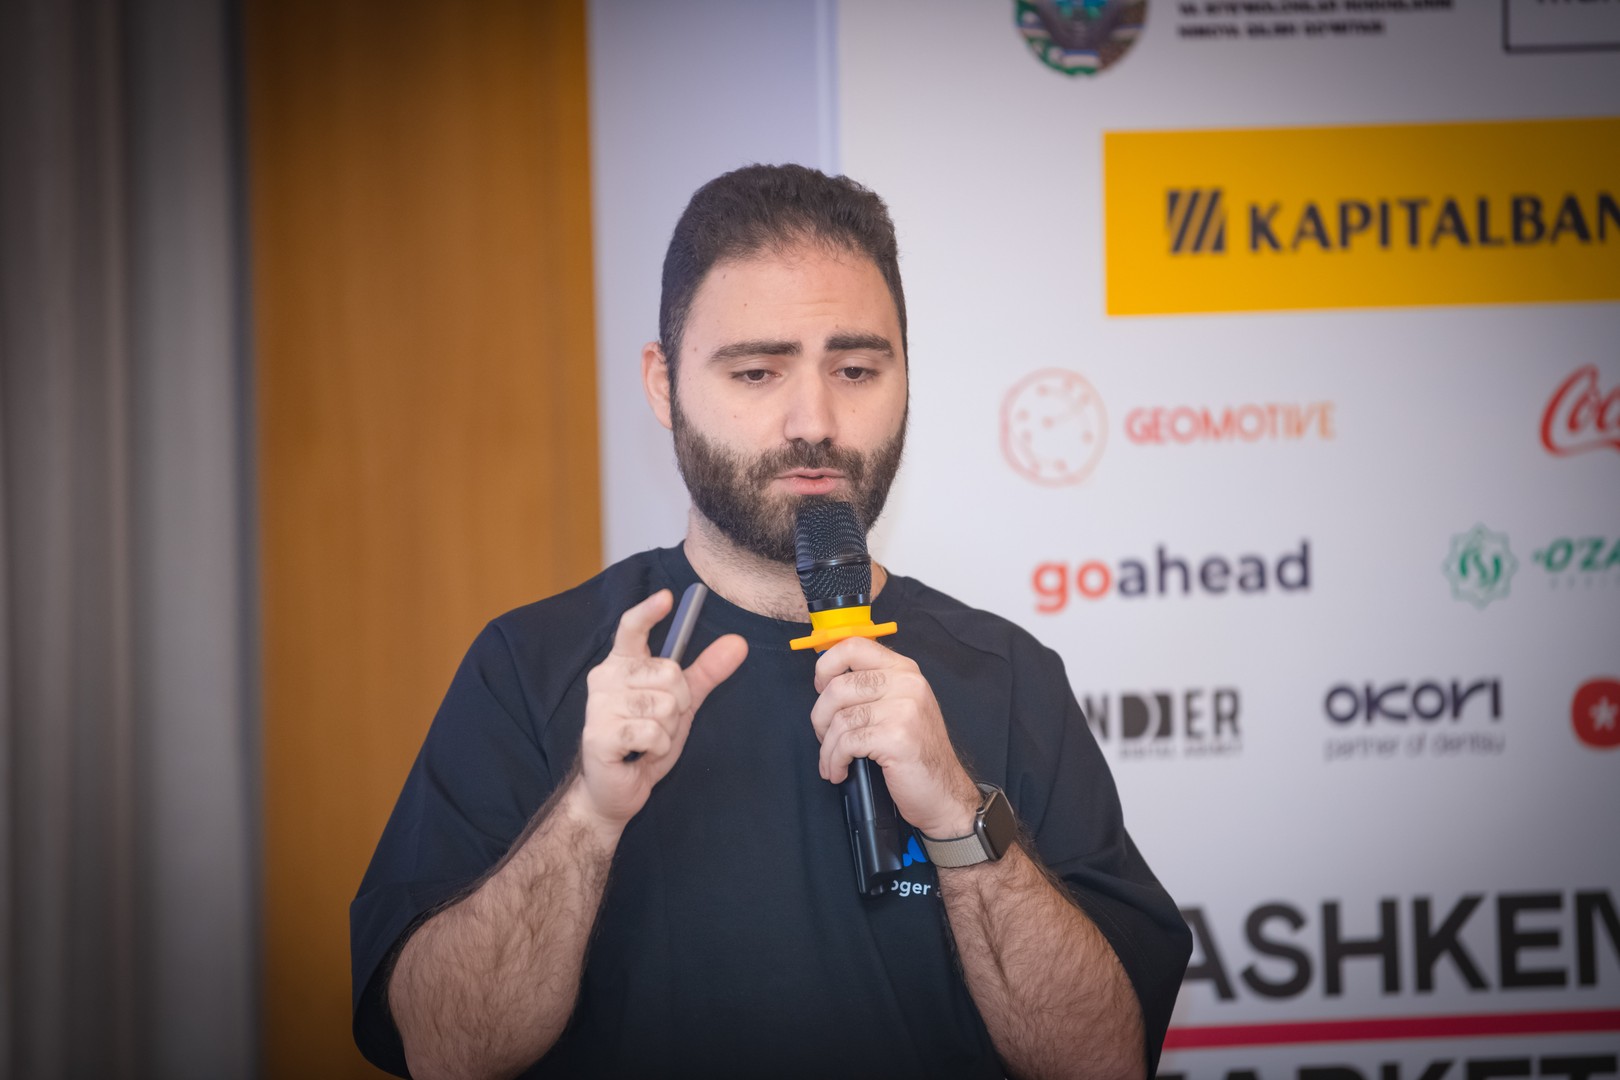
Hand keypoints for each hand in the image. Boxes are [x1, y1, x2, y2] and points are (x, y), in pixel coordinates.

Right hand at [575, 589, 746, 831]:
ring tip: (647, 740)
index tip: (668, 598)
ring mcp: (598, 706)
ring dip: (667, 731)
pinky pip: (652, 733)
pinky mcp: (599, 735)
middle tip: (659, 723)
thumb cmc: (645, 740)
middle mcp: (605, 678)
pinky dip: (657, 748)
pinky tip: (641, 753)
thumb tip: (738, 642)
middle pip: (669, 674)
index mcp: (622, 664)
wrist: (614, 788)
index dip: (649, 612)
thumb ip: (706, 672)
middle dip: (679, 704)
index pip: (631, 628)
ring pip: (664, 706)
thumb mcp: (682, 703)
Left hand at [810, 637, 980, 839]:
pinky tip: (840, 771)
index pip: (854, 646)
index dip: (826, 665)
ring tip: (832, 762)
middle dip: (820, 717)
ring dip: (827, 747)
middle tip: (824, 737)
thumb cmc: (916, 755)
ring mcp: (904, 708)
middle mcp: (906, 683)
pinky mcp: (896, 736)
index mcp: (904, 670)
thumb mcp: (901, 708)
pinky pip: (847, 743)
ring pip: (840, 718)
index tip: (820, 687)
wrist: (944, 794)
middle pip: (838, 686)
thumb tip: (826, 681)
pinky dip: (835, 761)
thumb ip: (872, 688)